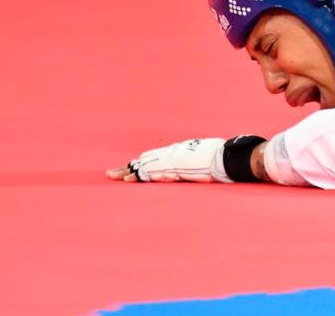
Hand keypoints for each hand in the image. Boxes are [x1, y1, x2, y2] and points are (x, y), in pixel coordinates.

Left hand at [106, 138, 230, 182]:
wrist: (223, 158)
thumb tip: (204, 164)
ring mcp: (169, 161)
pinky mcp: (171, 169)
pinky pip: (151, 174)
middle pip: (144, 161)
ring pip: (142, 167)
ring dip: (127, 172)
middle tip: (111, 173)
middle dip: (127, 168)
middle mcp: (170, 155)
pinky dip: (138, 177)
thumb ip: (197, 162)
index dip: (140, 164)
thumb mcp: (205, 160)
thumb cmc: (219, 159)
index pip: (154, 159)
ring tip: (112, 176)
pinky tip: (127, 180)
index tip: (130, 168)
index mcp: (177, 153)